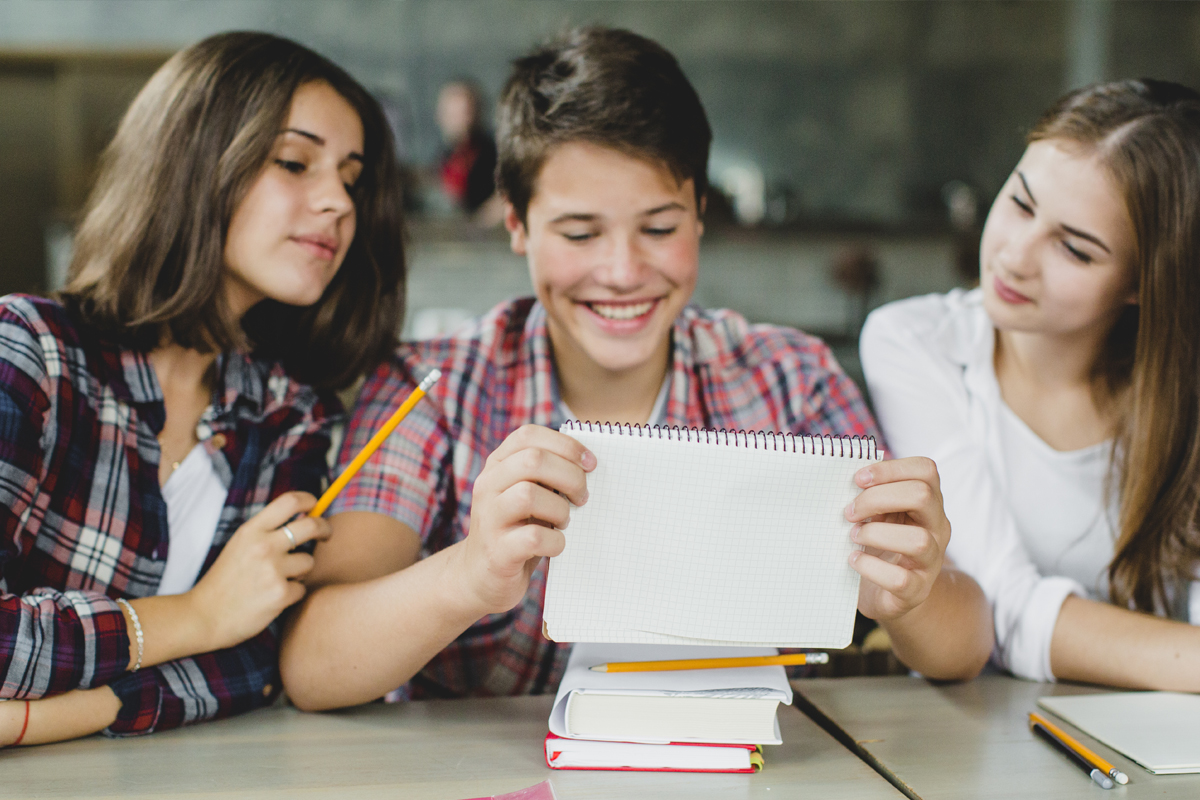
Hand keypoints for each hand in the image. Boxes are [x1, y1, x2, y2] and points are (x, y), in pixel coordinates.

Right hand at [186, 491, 330, 651]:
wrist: (203, 616)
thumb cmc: (224, 582)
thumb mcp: (239, 546)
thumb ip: (266, 532)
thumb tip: (304, 518)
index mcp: (251, 530)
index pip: (290, 502)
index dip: (309, 500)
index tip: (315, 506)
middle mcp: (264, 546)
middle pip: (312, 525)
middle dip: (325, 529)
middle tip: (326, 535)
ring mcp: (273, 570)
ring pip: (309, 562)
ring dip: (300, 571)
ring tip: (276, 580)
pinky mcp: (280, 594)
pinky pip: (302, 589)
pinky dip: (291, 594)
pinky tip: (271, 599)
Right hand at [451, 424, 594, 615]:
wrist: (481, 577)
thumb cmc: (517, 529)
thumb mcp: (528, 494)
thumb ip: (547, 475)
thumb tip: (588, 462)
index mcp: (498, 466)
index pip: (528, 436)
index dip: (565, 445)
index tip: (590, 463)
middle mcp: (487, 486)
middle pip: (532, 460)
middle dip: (570, 476)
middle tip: (582, 497)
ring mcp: (488, 518)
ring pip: (528, 495)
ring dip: (560, 509)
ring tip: (563, 521)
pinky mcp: (497, 551)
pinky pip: (532, 537)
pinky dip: (555, 541)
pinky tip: (555, 545)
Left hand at [846, 457, 949, 621]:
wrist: (888, 593)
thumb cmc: (879, 544)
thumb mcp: (880, 515)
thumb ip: (872, 495)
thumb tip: (844, 477)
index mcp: (928, 503)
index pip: (925, 470)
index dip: (890, 469)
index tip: (857, 479)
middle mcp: (937, 528)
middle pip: (922, 496)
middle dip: (877, 498)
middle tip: (850, 512)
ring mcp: (931, 561)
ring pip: (918, 540)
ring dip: (876, 534)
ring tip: (854, 536)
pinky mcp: (917, 591)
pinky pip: (900, 579)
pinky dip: (871, 568)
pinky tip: (854, 560)